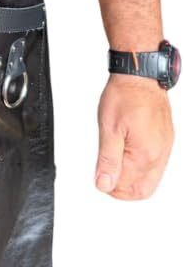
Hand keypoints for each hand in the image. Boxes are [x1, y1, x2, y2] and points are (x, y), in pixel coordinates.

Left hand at [95, 73, 174, 199]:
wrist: (140, 76)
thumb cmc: (125, 96)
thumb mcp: (108, 130)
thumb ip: (107, 161)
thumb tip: (104, 184)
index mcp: (145, 154)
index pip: (129, 188)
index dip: (112, 188)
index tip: (101, 180)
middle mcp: (160, 154)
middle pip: (144, 189)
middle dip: (124, 189)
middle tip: (107, 178)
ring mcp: (165, 147)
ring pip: (151, 177)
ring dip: (132, 177)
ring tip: (115, 163)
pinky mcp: (166, 139)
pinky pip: (156, 163)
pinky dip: (141, 166)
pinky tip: (128, 155)